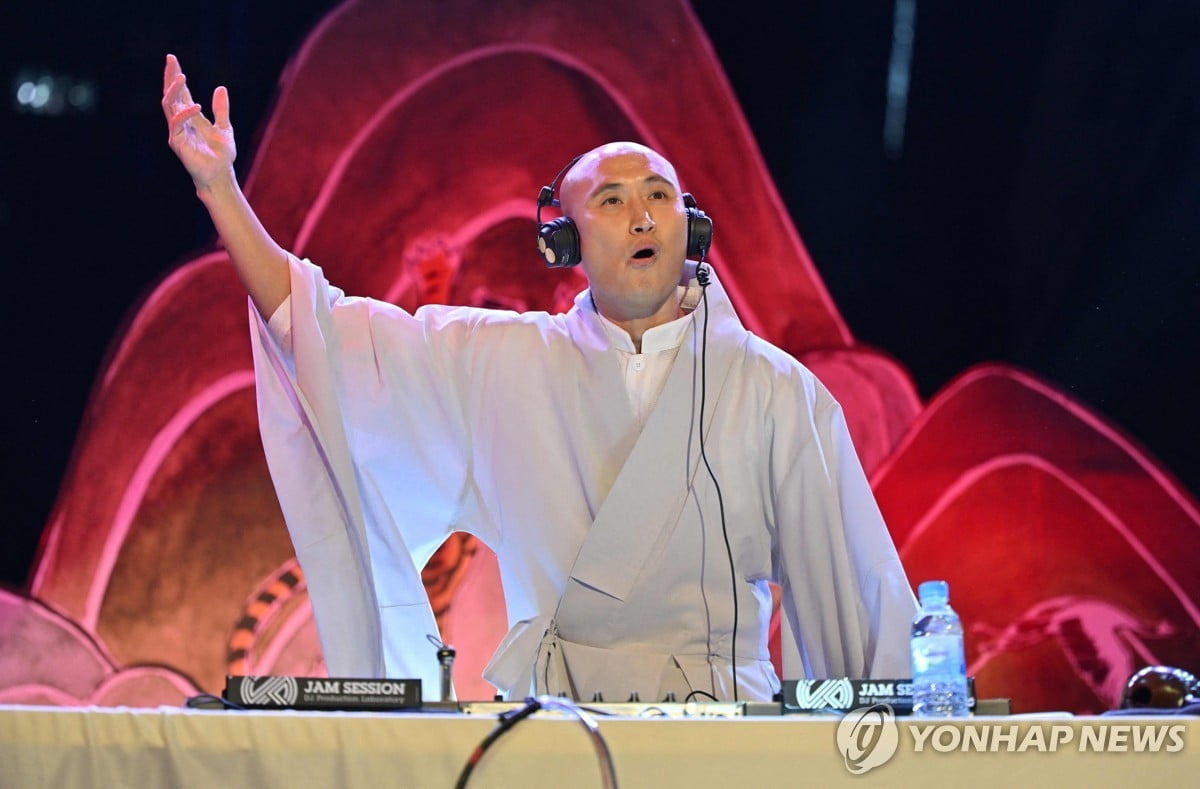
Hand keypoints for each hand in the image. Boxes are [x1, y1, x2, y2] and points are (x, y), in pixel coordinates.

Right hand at [162, 54, 235, 188]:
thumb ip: (221, 109)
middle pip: (171, 94)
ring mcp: (177, 131)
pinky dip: (185, 113)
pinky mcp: (177, 142)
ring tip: (181, 77)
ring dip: (174, 90)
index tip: (173, 59)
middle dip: (170, 77)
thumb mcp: (224, 127)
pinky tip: (196, 105)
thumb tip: (221, 88)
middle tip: (171, 60)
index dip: (176, 76)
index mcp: (190, 116)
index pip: (180, 92)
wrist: (221, 174)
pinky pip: (177, 123)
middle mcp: (181, 121)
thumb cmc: (221, 155)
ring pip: (169, 105)